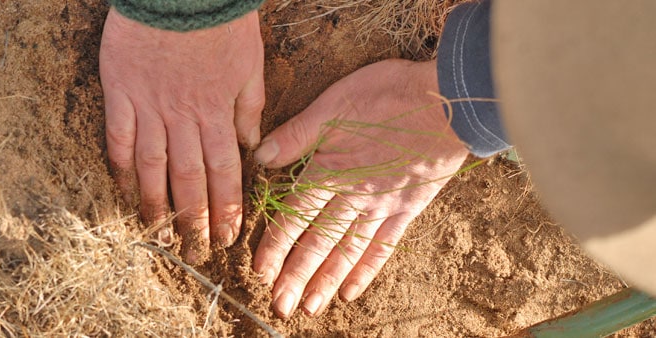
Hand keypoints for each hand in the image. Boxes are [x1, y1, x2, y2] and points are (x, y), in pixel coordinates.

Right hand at [100, 8, 264, 262]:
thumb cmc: (221, 23)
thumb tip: (251, 148)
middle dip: (193, 218)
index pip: (224, 172)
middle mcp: (183, 118)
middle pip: (188, 177)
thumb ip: (249, 108)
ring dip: (155, 202)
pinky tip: (123, 188)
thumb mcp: (250, 64)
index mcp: (217, 112)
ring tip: (157, 233)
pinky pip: (119, 135)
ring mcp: (149, 106)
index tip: (226, 236)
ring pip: (153, 165)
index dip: (225, 207)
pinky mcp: (121, 91)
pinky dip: (121, 163)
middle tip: (194, 250)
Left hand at [252, 59, 469, 317]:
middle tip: (279, 305)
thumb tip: (261, 156)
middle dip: (295, 276)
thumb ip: (298, 134)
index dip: (275, 245)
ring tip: (309, 307)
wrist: (447, 104)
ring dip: (326, 280)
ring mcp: (381, 207)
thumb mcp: (335, 104)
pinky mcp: (407, 210)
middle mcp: (353, 196)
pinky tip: (351, 291)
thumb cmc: (390, 97)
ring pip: (347, 251)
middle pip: (318, 242)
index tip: (260, 271)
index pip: (295, 216)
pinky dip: (366, 270)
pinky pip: (383, 247)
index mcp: (330, 170)